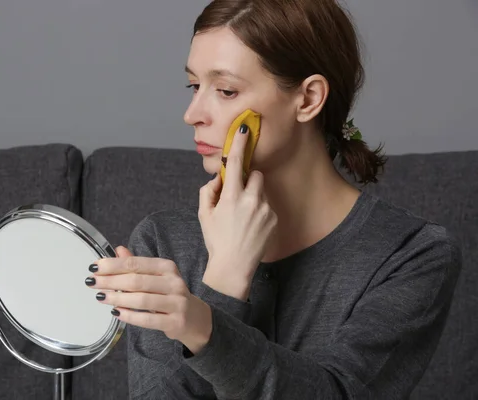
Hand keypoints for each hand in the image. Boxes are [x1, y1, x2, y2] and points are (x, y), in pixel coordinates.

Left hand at [86, 246, 212, 354]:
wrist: (195, 319)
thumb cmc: (170, 295)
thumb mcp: (156, 277)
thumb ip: (136, 264)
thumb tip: (118, 250)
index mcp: (167, 267)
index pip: (136, 263)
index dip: (113, 265)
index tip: (95, 267)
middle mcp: (174, 282)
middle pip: (136, 280)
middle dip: (111, 281)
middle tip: (92, 283)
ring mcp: (177, 302)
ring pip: (141, 299)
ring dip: (117, 298)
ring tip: (100, 297)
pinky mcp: (176, 321)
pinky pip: (148, 319)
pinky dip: (129, 316)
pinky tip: (116, 312)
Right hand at [198, 124, 277, 300]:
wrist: (234, 267)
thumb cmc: (216, 240)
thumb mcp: (203, 215)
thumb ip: (208, 190)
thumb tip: (218, 178)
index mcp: (231, 197)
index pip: (235, 164)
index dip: (239, 145)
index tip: (244, 130)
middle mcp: (251, 200)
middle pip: (255, 175)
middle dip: (248, 180)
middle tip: (237, 195)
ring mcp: (265, 210)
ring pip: (262, 190)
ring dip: (254, 195)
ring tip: (244, 216)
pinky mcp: (274, 218)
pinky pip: (268, 204)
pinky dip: (260, 209)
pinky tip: (252, 226)